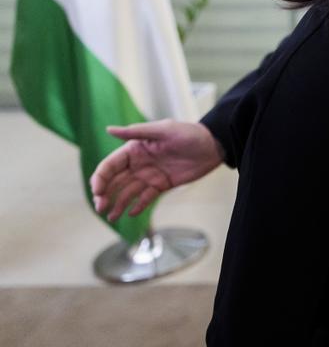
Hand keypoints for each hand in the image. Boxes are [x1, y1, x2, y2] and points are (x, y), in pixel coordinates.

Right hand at [89, 120, 224, 220]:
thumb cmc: (189, 133)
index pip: (110, 165)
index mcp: (134, 149)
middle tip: (101, 208)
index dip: (101, 178)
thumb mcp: (163, 130)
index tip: (97, 192)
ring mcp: (150, 175)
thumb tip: (108, 129)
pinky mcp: (162, 185)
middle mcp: (138, 163)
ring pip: (128, 192)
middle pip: (115, 181)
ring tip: (112, 217)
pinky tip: (131, 214)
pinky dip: (138, 206)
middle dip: (105, 195)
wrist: (214, 145)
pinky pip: (146, 198)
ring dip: (118, 204)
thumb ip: (136, 132)